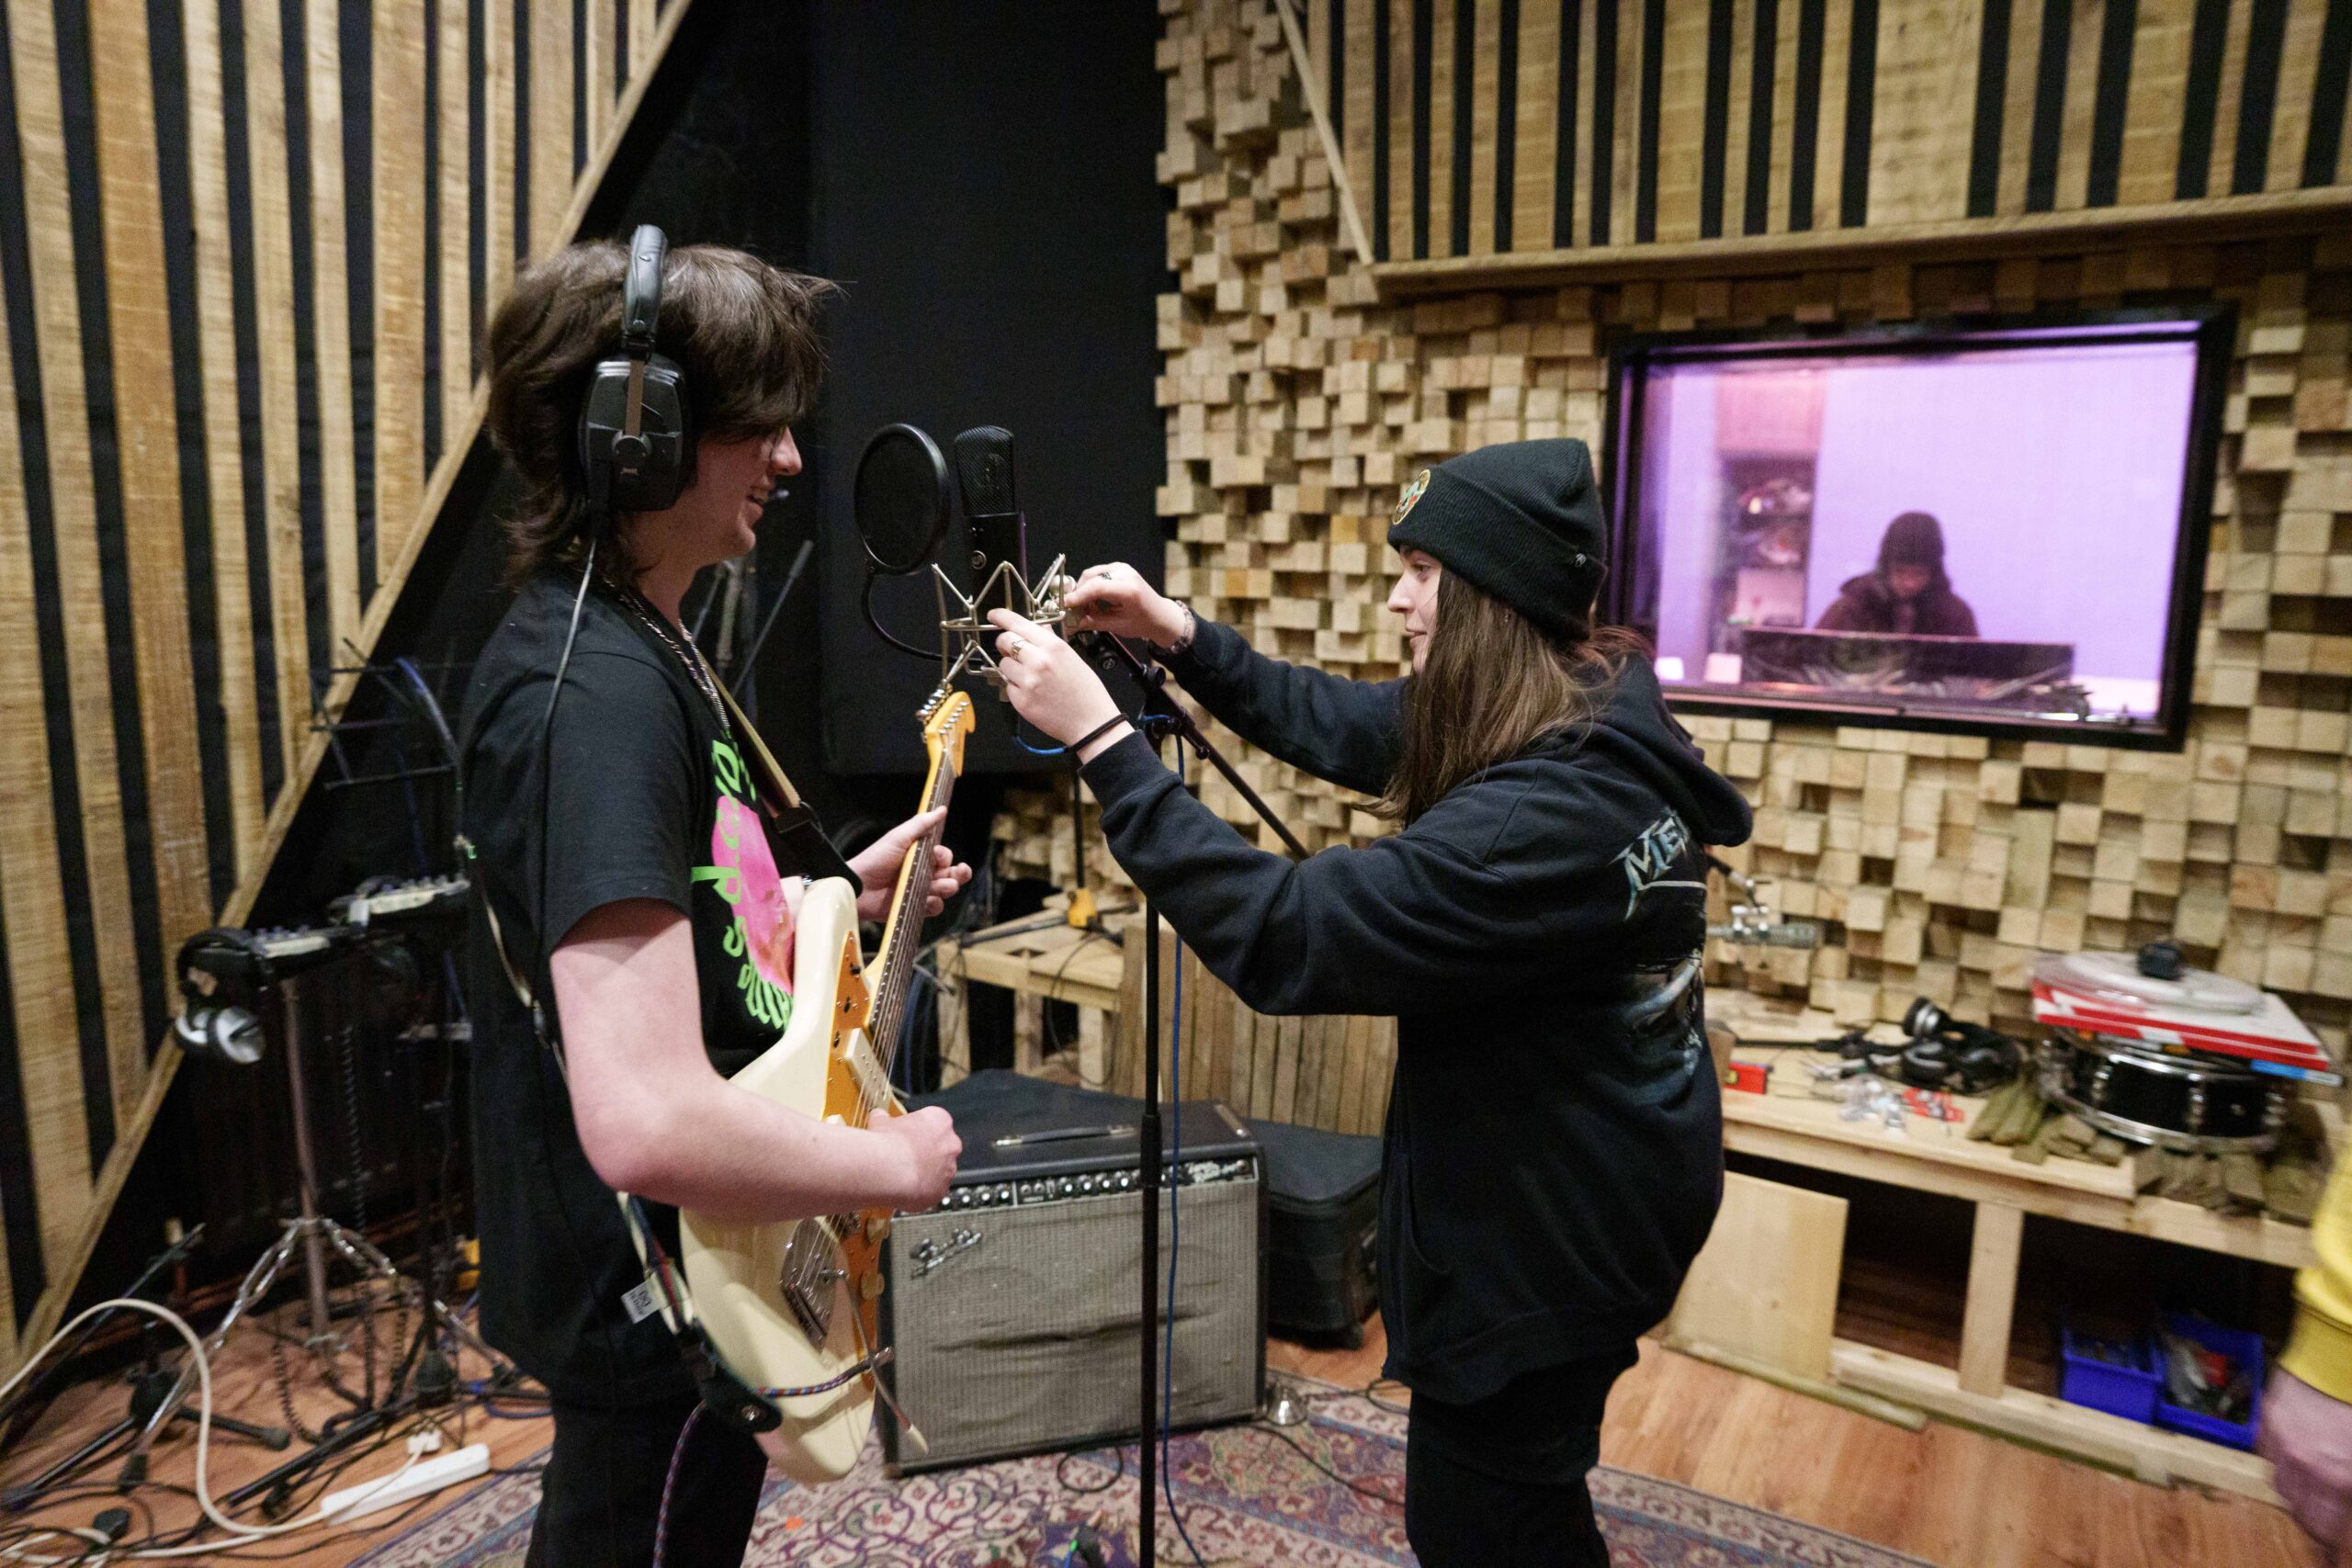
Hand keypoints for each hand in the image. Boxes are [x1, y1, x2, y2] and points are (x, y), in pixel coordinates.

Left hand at [846, 808, 971, 922]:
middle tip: (960, 872)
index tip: (937, 856)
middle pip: (952, 874)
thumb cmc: (875, 859)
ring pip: (946, 891)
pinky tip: (925, 899)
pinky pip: (935, 908)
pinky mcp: (915, 908)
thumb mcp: (899, 837)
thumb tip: (941, 809)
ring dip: (945, 888)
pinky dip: (934, 904)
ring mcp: (920, 891)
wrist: (858, 886)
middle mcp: (923, 874)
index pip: (945, 857)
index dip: (945, 857)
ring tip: (935, 886)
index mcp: (921, 856)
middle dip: (960, 873)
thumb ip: (921, 824)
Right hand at [872, 1105, 960, 1209]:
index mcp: (940, 1120)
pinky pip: (932, 1190)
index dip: (918, 1131)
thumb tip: (878, 1116)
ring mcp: (948, 1168)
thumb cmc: (887, 1143)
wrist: (887, 1168)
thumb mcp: (881, 1122)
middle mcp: (950, 1143)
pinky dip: (921, 1190)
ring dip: (924, 1173)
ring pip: (938, 1171)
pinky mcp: (942, 1190)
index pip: (934, 1124)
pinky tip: (904, 1188)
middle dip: (925, 1153)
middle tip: (905, 1157)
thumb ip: (883, 1118)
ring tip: (902, 1175)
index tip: (906, 1137)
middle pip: (940, 1147)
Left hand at [987, 608, 1131, 760]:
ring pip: (1003, 664)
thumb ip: (1051, 641)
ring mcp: (1028, 682)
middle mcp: (1038, 661)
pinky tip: (1033, 693)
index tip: (993, 615)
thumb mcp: (1073, 658)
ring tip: (1030, 678)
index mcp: (1053, 647)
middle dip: (1005, 644)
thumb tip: (1039, 627)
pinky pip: (1008, 686)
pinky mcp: (1021, 701)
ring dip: (1011, 668)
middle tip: (1013, 651)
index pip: (1018, 624)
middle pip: (1004, 641)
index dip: (1001, 617)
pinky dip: (1016, 688)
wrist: (1092, 723)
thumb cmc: (1087, 692)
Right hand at [1065, 562, 1188, 646]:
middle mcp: (1125, 573)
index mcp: (1129, 589)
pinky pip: (1097, 574)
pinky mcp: (1118, 568)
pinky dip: (1090, 587)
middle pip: (1091, 578)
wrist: (1161, 615)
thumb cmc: (1143, 623)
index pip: (1097, 587)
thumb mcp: (1117, 626)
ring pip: (1091, 575)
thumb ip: (1092, 622)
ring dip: (1083, 590)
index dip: (1077, 596)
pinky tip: (1093, 601)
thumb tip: (1070, 624)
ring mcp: (1122, 568)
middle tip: (1073, 611)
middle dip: (1078, 594)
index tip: (1064, 605)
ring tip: (1085, 608)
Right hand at [2263, 1370, 2351, 1555]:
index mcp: (2338, 1477)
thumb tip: (2343, 1491)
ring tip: (2308, 1481)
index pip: (2322, 1525)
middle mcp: (2305, 1465)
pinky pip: (2267, 1453)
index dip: (2325, 1534)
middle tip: (2321, 1511)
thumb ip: (2349, 1479)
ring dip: (2293, 1487)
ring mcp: (2282, 1442)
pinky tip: (2296, 1453)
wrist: (2339, 1357)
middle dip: (2310, 1514)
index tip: (2330, 1536)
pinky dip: (2280, 1459)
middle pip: (2297, 1509)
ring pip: (2279, 1483)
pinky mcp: (2267, 1422)